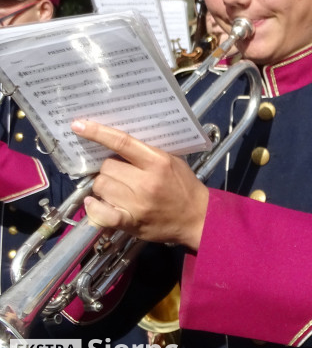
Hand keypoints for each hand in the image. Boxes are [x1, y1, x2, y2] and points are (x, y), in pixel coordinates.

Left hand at [71, 120, 209, 251]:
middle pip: (106, 167)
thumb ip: (147, 153)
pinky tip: (95, 204)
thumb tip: (115, 145)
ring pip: (101, 187)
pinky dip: (94, 208)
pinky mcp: (131, 222)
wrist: (196, 217)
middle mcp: (146, 181)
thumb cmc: (184, 186)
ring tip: (116, 191)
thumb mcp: (172, 161)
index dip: (98, 133)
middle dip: (108, 170)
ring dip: (104, 188)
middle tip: (120, 174)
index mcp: (157, 161)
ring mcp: (137, 203)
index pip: (122, 142)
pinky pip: (100, 213)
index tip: (78, 125)